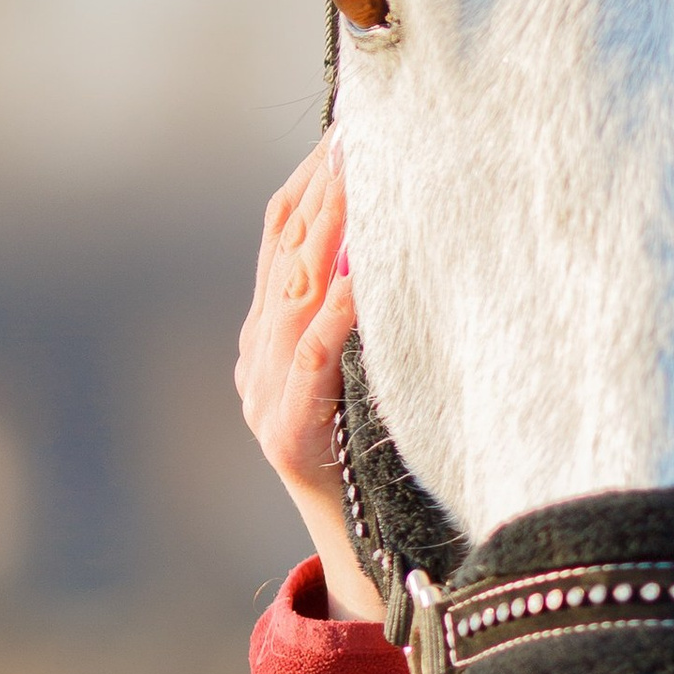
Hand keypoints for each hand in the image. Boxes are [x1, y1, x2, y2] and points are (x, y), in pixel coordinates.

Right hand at [236, 137, 373, 620]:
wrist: (362, 550)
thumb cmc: (379, 451)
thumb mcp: (368, 370)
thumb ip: (370, 313)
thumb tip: (415, 237)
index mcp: (272, 331)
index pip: (284, 232)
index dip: (314, 175)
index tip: (353, 123)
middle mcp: (258, 350)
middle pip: (287, 246)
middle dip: (325, 182)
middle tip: (367, 126)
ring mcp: (265, 389)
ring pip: (293, 287)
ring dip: (330, 224)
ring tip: (366, 171)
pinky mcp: (286, 429)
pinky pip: (315, 355)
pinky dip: (339, 310)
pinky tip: (366, 274)